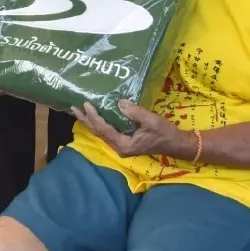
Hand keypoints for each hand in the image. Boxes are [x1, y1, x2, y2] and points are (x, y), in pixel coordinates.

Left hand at [71, 100, 191, 159]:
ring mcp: (121, 146)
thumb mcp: (151, 121)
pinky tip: (94, 116)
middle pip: (98, 132)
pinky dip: (99, 123)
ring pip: (101, 133)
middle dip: (86, 120)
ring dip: (90, 121)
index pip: (103, 129)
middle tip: (74, 107)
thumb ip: (134, 112)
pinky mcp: (124, 142)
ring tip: (79, 110)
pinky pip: (107, 132)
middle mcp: (119, 147)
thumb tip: (119, 103)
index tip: (86, 104)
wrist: (175, 144)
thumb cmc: (164, 133)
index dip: (94, 117)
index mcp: (124, 144)